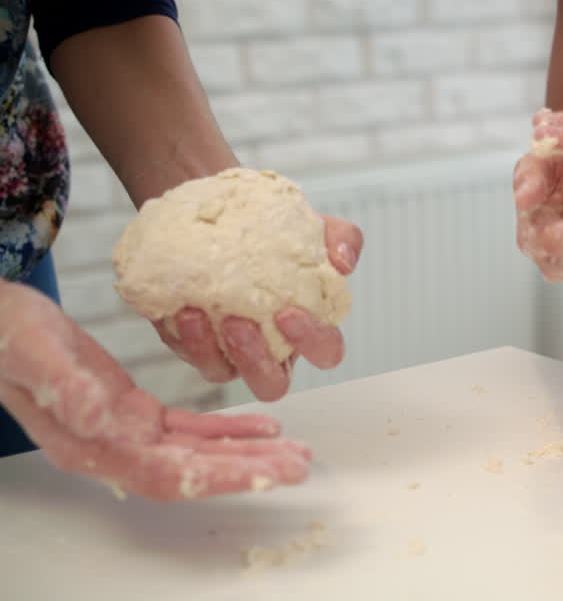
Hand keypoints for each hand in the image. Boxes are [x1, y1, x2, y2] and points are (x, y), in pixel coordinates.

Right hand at [0, 281, 309, 500]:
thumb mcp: (32, 350)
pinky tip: (262, 426)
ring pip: (199, 452)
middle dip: (249, 471)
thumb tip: (101, 415)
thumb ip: (65, 386)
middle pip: (195, 470)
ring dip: (248, 454)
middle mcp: (114, 449)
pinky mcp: (135, 412)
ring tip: (296, 452)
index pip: (168, 475)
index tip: (266, 476)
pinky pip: (190, 429)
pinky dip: (227, 429)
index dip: (220, 477)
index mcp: (91, 445)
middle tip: (301, 465)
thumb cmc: (5, 335)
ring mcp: (126, 433)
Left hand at [153, 215, 362, 401]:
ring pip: (224, 374)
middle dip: (257, 362)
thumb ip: (342, 239)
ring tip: (200, 313)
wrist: (219, 216)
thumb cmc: (272, 228)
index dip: (312, 342)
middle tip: (242, 323)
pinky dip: (183, 336)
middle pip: (272, 384)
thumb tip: (343, 261)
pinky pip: (187, 353)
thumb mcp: (313, 225)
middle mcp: (269, 347)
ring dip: (210, 350)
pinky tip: (181, 308)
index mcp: (306, 326)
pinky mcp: (193, 343)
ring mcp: (229, 350)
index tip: (290, 312)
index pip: (325, 352)